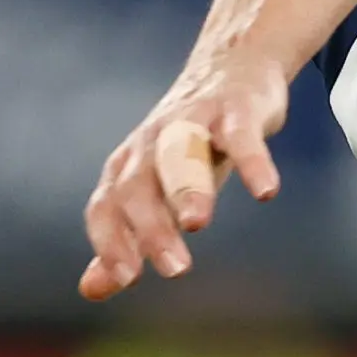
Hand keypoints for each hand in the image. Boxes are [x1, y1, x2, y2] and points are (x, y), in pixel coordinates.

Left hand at [79, 51, 288, 300]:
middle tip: (175, 269)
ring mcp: (192, 121)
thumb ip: (126, 239)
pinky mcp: (234, 109)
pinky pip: (242, 135)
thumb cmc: (189, 144)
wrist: (232, 68)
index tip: (128, 279)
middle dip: (151, 227)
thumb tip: (91, 289)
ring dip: (186, 187)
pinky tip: (266, 191)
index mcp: (128, 168)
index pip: (106, 207)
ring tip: (196, 223)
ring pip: (180, 154)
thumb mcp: (158, 194)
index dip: (111, 241)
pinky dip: (253, 161)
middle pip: (138, 186)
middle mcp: (152, 143)